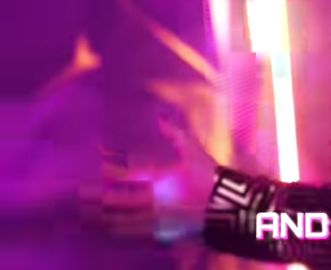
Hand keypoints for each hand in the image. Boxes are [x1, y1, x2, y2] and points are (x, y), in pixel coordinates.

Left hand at [81, 119, 217, 242]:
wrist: (229, 207)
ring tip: (85, 222)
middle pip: (112, 210)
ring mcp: (155, 226)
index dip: (97, 189)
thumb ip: (174, 133)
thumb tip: (160, 115)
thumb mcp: (193, 151)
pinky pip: (132, 240)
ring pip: (118, 228)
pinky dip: (118, 237)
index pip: (118, 188)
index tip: (81, 189)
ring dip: (100, 225)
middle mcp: (151, 207)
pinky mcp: (162, 239)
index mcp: (156, 185)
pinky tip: (109, 234)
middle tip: (77, 205)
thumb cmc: (209, 176)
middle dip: (93, 207)